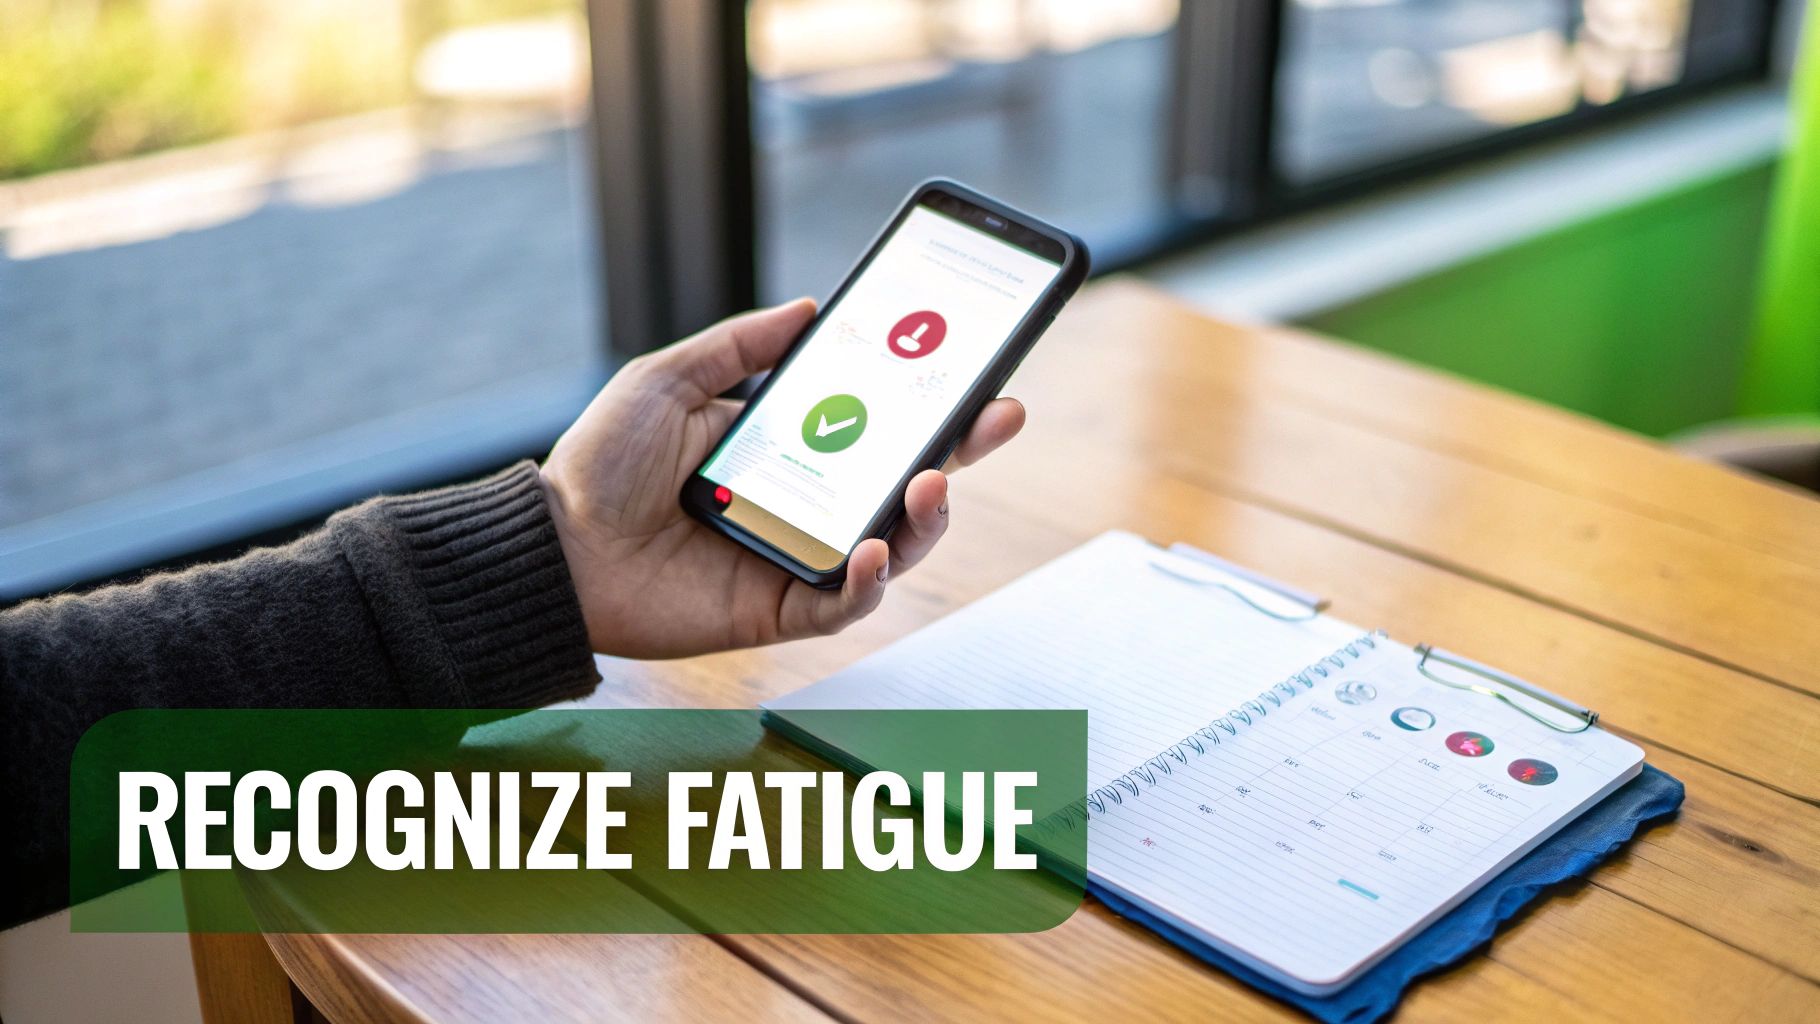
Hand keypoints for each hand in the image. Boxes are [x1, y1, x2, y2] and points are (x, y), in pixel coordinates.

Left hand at [539, 299, 1025, 658]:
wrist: (554, 545)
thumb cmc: (601, 464)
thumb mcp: (669, 378)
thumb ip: (739, 345)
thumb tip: (810, 307)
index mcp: (788, 448)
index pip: (878, 423)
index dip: (931, 401)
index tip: (975, 369)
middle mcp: (805, 503)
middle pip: (904, 481)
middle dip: (961, 450)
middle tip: (999, 414)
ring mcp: (797, 557)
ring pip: (892, 546)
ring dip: (926, 516)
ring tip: (931, 481)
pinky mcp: (779, 609)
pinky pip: (844, 601)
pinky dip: (869, 580)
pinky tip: (872, 548)